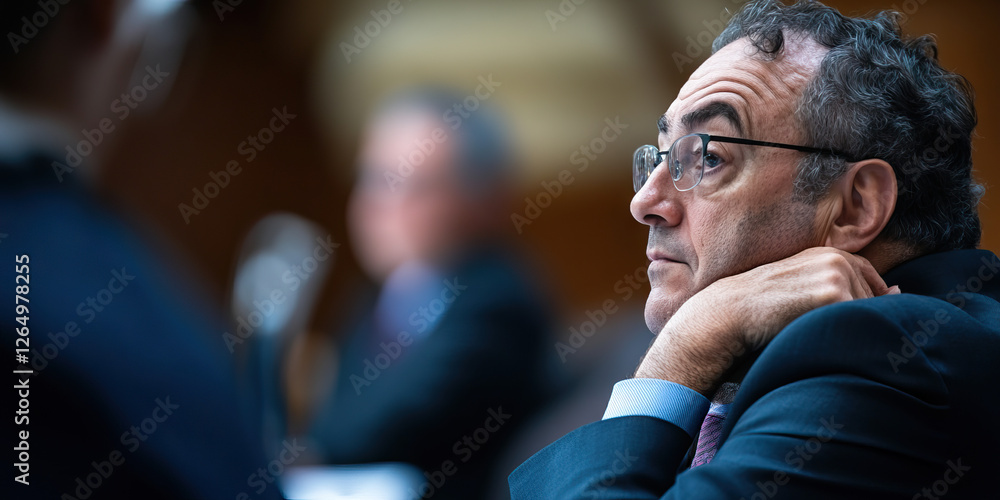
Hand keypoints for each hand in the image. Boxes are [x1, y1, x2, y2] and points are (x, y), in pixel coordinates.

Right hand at [634, 247, 899, 394]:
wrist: (731, 311)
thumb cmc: (762, 306)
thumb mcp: (802, 284)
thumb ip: (842, 284)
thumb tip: (899, 292)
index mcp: (831, 254)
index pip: (872, 281)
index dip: (869, 304)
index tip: (848, 323)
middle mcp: (839, 259)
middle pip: (876, 302)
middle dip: (860, 322)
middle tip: (824, 334)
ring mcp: (838, 275)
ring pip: (870, 314)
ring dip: (854, 332)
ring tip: (817, 336)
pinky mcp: (835, 294)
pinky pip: (859, 323)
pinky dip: (847, 338)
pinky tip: (821, 340)